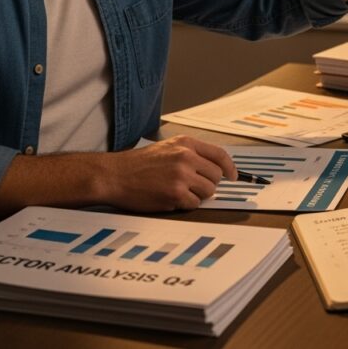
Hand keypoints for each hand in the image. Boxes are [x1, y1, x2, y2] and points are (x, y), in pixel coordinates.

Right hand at [107, 135, 236, 211]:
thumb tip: (214, 168)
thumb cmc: (138, 164)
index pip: (219, 155)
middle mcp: (186, 157)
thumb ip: (191, 154)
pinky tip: (171, 198)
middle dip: (209, 184)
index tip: (233, 176)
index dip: (230, 168)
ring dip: (197, 195)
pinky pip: (194, 204)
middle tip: (194, 187)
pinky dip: (186, 205)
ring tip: (179, 192)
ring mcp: (181, 176)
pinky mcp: (175, 194)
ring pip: (208, 192)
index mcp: (186, 144)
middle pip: (216, 176)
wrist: (115, 175)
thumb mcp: (167, 148)